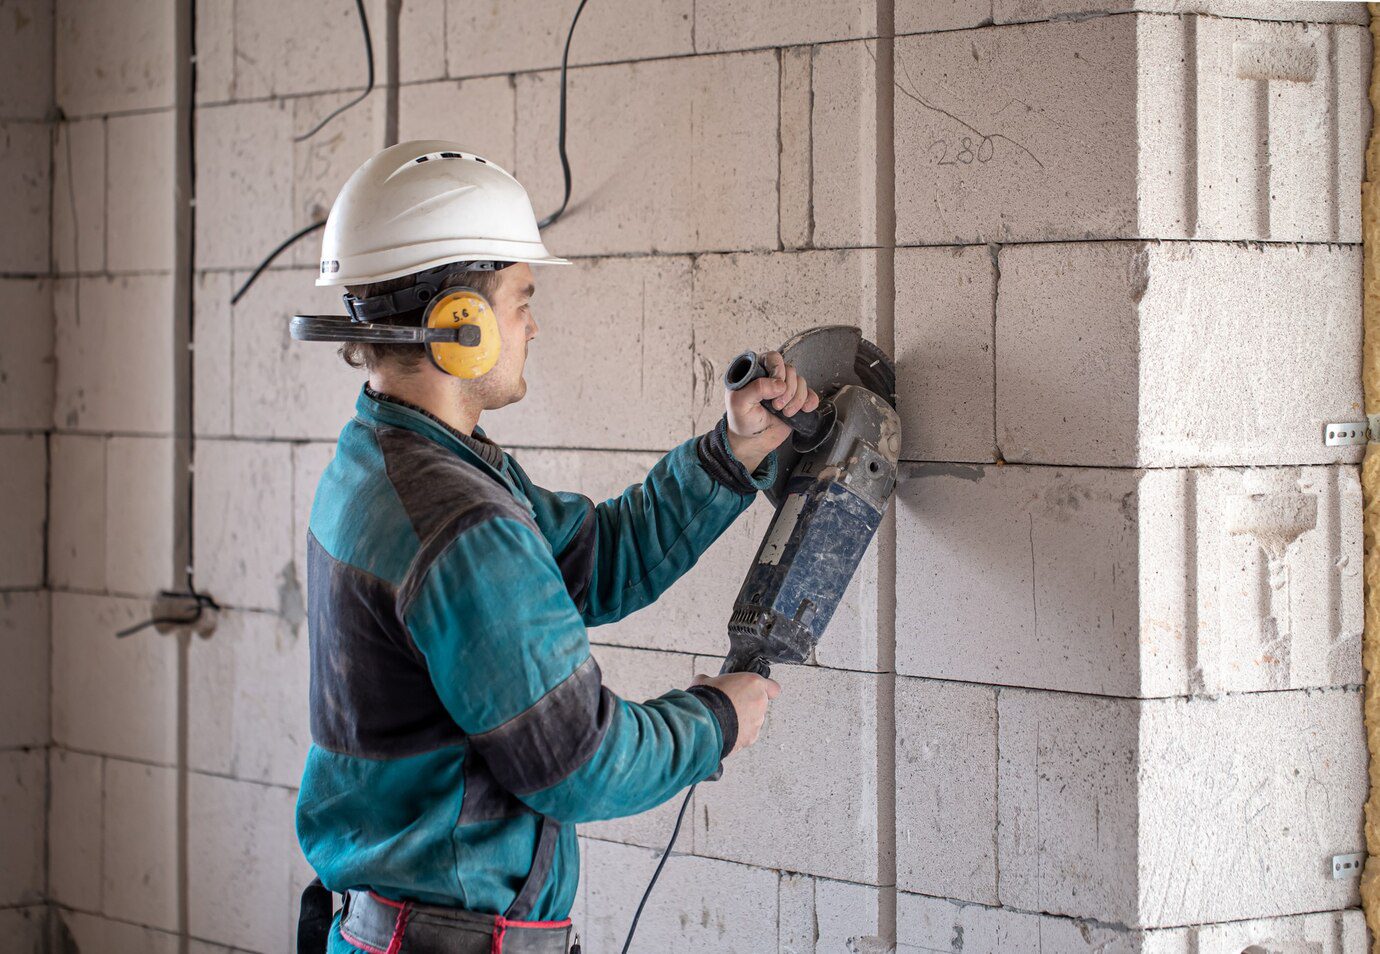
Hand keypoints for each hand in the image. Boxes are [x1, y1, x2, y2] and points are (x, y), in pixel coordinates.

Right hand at [691, 671, 781, 754]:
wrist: (704, 723)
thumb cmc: (707, 700)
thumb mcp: (705, 681)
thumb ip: (713, 680)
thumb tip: (705, 682)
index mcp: (754, 684)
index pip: (773, 687)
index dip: (765, 689)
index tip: (756, 691)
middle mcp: (760, 703)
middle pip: (759, 704)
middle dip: (746, 705)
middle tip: (730, 704)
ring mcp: (756, 723)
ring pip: (753, 721)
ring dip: (742, 720)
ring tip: (724, 719)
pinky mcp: (750, 739)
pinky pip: (746, 734)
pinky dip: (737, 734)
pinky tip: (724, 730)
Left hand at [724, 351, 820, 472]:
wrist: (752, 441)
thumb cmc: (742, 421)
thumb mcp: (740, 404)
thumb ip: (756, 389)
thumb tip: (780, 384)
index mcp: (755, 371)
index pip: (773, 358)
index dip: (778, 370)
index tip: (777, 388)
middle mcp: (771, 376)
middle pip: (790, 370)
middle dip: (788, 390)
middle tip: (777, 406)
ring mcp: (785, 388)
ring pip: (801, 382)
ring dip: (796, 399)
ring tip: (785, 413)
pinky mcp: (796, 400)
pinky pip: (810, 394)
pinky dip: (810, 401)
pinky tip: (804, 410)